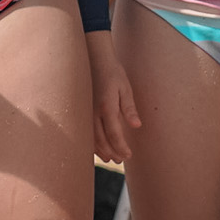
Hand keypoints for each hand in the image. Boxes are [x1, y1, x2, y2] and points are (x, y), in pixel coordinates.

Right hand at [85, 30, 140, 163]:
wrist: (95, 59)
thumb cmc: (113, 73)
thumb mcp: (125, 88)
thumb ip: (129, 108)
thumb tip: (136, 126)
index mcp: (106, 106)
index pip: (114, 133)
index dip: (121, 146)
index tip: (128, 156)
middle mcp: (93, 111)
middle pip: (101, 139)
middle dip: (111, 151)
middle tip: (120, 160)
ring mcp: (86, 111)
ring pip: (91, 137)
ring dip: (101, 149)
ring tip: (110, 158)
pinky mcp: (83, 110)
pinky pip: (86, 130)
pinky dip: (92, 141)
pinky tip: (98, 147)